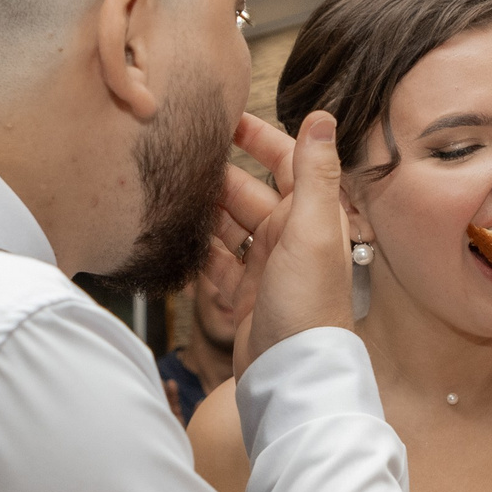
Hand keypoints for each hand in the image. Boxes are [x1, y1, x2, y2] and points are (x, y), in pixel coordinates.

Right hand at [202, 110, 350, 372]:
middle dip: (217, 175)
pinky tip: (178, 243)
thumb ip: (316, 173)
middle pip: (247, 192)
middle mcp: (290, 237)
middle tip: (179, 157)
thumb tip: (322, 116)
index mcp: (311, 215)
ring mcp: (266, 267)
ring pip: (228, 226)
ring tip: (170, 195)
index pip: (285, 161)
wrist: (292, 375)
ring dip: (203, 212)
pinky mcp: (245, 295)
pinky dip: (199, 253)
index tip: (224, 116)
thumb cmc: (308, 306)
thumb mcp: (313, 231)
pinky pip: (216, 263)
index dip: (257, 137)